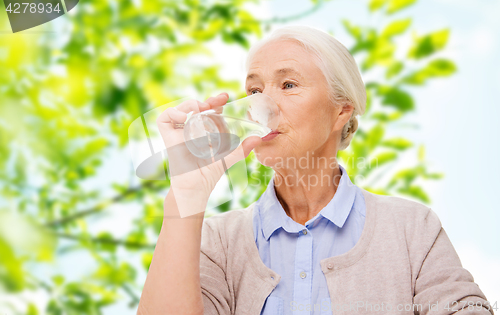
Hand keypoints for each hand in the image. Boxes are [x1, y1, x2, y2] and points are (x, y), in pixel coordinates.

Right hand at [156, 93, 261, 216]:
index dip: (215, 102)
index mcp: (203, 131)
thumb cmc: (209, 175)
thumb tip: (258, 138)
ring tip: (203, 107)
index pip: (208, 111)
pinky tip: (186, 118)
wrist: (196, 188)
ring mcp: (178, 133)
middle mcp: (189, 130)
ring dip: (191, 103)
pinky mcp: (168, 138)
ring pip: (180, 108)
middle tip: (219, 100)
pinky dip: (174, 113)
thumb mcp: (227, 158)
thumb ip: (241, 149)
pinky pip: (165, 119)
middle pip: (195, 107)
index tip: (226, 98)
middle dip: (207, 101)